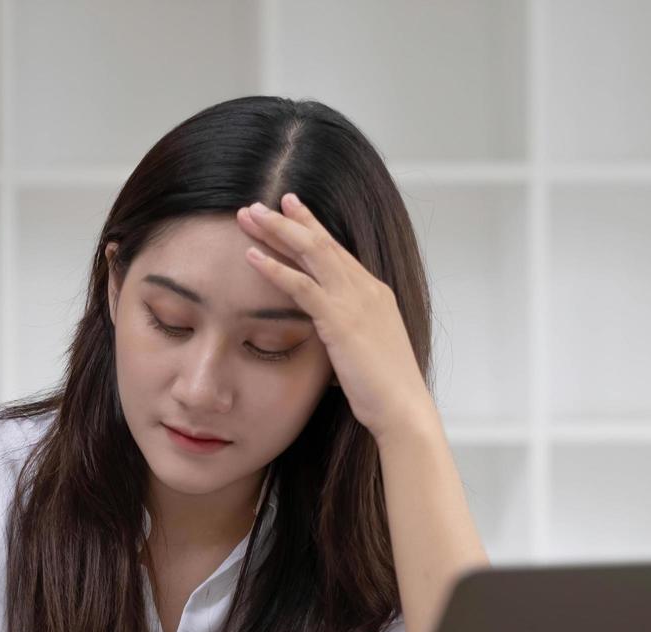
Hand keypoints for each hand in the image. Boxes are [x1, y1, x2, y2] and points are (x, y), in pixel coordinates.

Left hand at [238, 193, 435, 438]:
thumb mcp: (363, 350)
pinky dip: (274, 269)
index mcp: (374, 293)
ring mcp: (355, 301)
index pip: (337, 250)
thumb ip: (345, 332)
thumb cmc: (383, 389)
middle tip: (258, 204)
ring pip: (311, 252)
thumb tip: (327, 335)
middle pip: (321, 242)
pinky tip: (251, 257)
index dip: (311, 226)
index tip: (289, 206)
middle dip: (288, 219)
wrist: (402, 408)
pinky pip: (302, 286)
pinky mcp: (340, 320)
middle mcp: (366, 288)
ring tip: (248, 215)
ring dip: (277, 231)